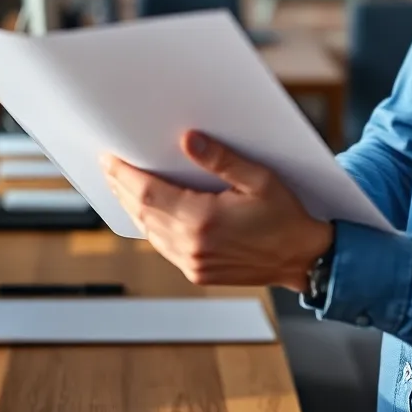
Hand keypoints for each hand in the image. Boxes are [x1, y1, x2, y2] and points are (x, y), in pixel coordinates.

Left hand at [100, 132, 332, 291]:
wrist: (302, 258)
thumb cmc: (286, 217)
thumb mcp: (260, 178)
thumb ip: (221, 159)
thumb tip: (188, 139)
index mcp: (205, 220)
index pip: (148, 194)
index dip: (124, 174)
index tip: (110, 158)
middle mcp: (193, 245)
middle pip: (142, 212)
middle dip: (122, 187)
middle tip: (108, 165)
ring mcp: (193, 263)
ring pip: (148, 231)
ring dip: (132, 206)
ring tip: (122, 184)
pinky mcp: (197, 272)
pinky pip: (162, 246)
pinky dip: (150, 225)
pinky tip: (148, 211)